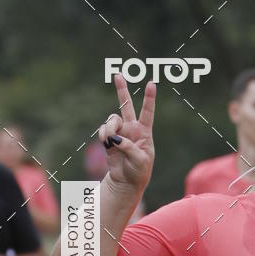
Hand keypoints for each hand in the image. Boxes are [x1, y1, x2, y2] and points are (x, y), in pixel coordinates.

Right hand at [97, 75, 155, 191]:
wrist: (126, 181)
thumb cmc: (139, 171)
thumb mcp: (140, 160)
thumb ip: (129, 147)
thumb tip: (115, 138)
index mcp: (144, 132)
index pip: (147, 112)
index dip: (149, 98)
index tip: (151, 83)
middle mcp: (132, 128)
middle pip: (127, 105)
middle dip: (122, 89)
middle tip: (118, 74)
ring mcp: (120, 132)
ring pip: (112, 119)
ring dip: (110, 128)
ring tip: (111, 141)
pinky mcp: (109, 138)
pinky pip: (103, 130)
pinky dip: (103, 136)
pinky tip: (107, 144)